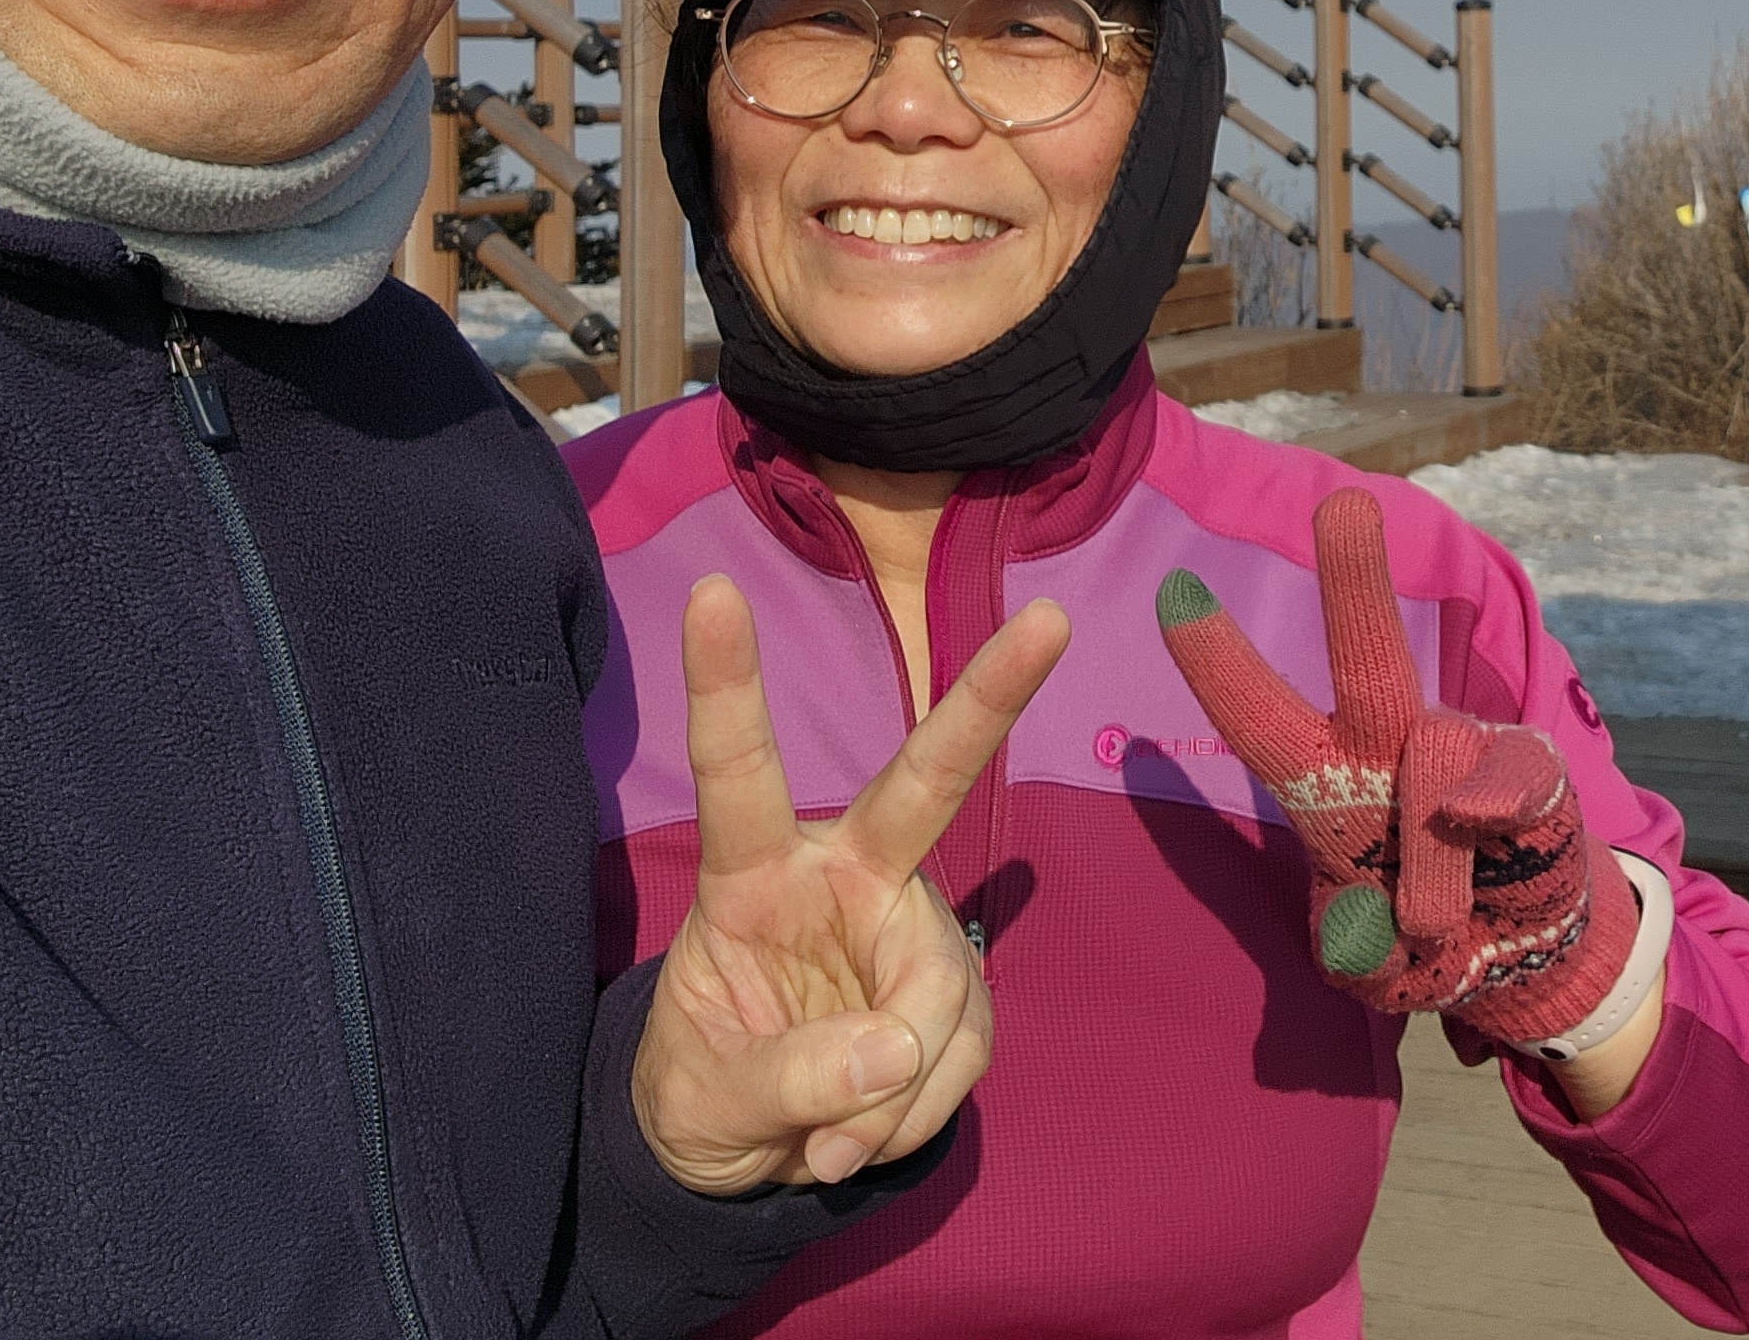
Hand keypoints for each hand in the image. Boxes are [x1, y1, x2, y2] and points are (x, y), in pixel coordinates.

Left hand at [629, 575, 1069, 1193]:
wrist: (745, 1155)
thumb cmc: (700, 1091)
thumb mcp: (705, 1099)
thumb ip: (787, 1078)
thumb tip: (892, 1052)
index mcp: (755, 878)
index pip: (740, 776)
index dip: (726, 686)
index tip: (713, 592)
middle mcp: (847, 878)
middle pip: (926, 784)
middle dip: (988, 697)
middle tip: (1048, 623)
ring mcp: (910, 930)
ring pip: (942, 994)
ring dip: (893, 1092)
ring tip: (826, 1147)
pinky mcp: (953, 994)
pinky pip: (963, 1054)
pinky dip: (915, 1115)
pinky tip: (863, 1139)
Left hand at [1158, 487, 1640, 1056]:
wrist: (1525, 956)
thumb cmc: (1422, 940)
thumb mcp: (1368, 966)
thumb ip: (1358, 948)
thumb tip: (1383, 897)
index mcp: (1326, 785)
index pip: (1262, 716)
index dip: (1218, 661)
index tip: (1173, 591)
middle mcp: (1390, 747)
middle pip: (1368, 660)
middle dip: (1354, 585)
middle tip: (1344, 506)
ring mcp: (1464, 751)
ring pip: (1439, 760)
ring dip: (1430, 867)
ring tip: (1432, 927)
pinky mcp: (1531, 770)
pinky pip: (1512, 775)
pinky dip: (1498, 809)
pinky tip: (1494, 838)